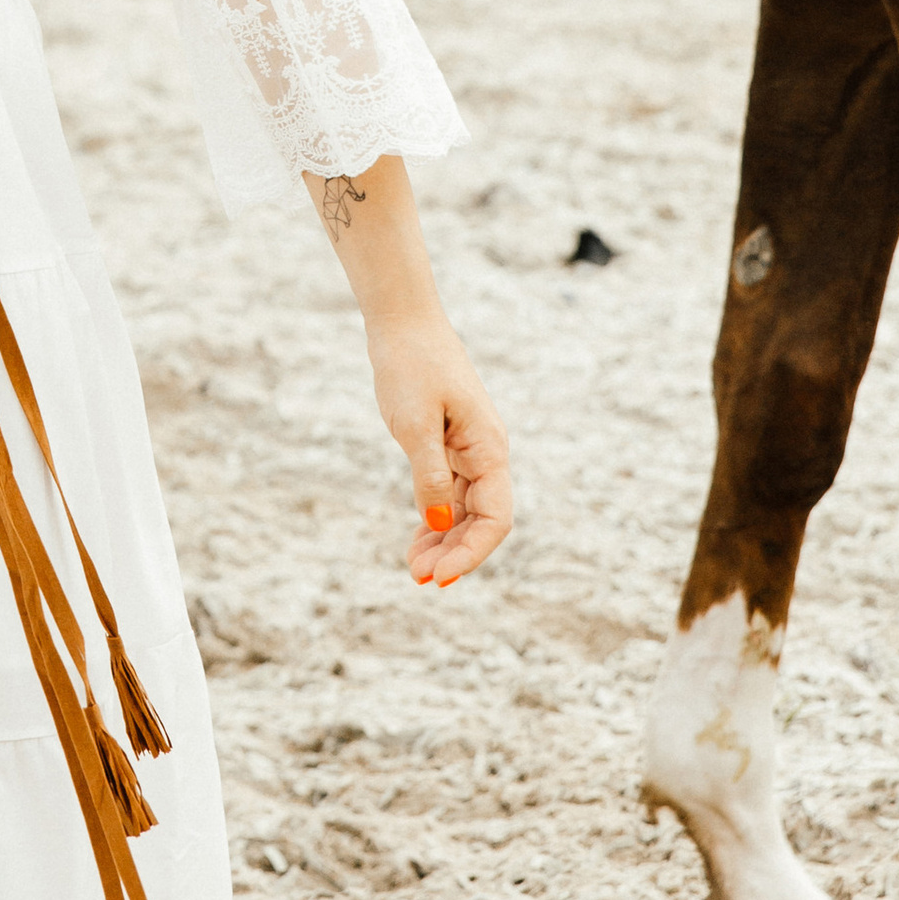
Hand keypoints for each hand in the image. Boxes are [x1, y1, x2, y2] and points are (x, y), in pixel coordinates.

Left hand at [365, 310, 512, 587]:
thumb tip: (442, 522)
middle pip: (482, 519)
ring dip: (444, 540)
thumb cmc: (410, 364)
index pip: (495, 518)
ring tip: (414, 568)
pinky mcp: (449, 443)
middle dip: (455, 553)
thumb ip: (430, 475)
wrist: (403, 321)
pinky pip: (450, 490)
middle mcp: (486, 452)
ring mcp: (469, 448)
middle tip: (418, 578)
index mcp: (488, 448)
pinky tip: (419, 538)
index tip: (440, 577)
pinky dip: (436, 516)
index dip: (472, 553)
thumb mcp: (414, 424)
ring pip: (465, 508)